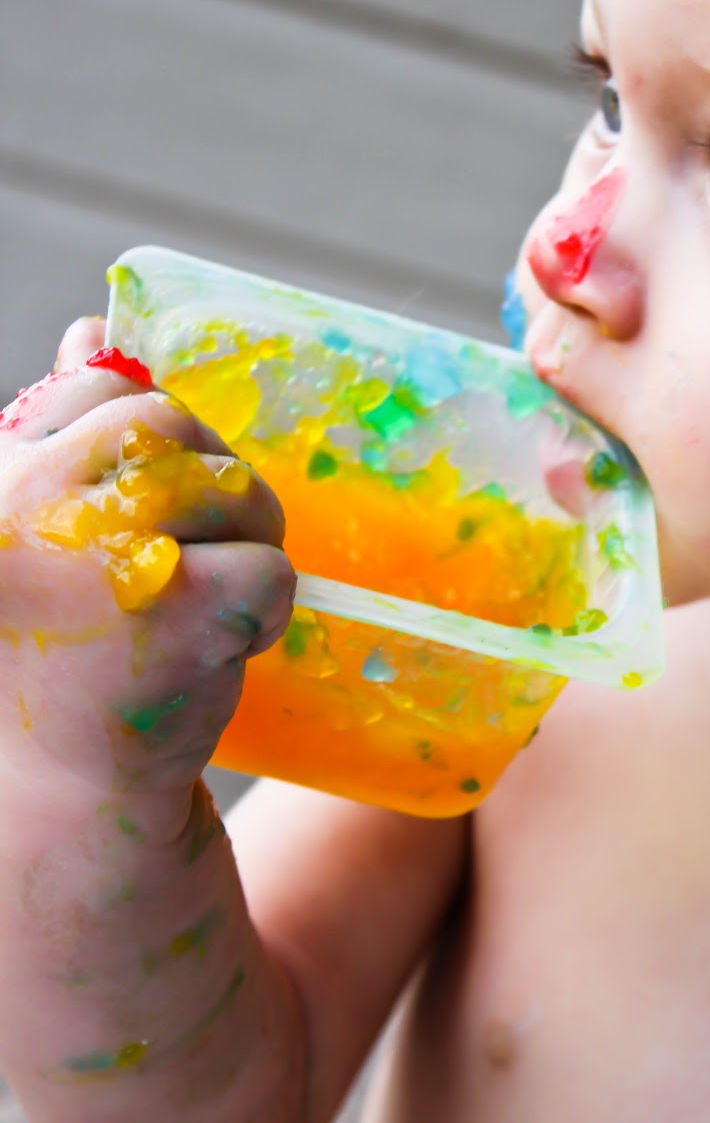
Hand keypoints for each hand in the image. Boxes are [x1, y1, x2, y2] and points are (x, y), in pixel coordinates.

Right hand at [0, 319, 294, 797]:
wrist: (64, 790)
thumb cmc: (58, 651)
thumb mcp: (39, 532)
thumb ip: (64, 433)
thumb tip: (97, 332)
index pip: (97, 386)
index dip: (143, 450)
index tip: (133, 523)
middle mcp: (25, 502)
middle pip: (174, 429)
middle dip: (204, 493)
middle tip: (178, 571)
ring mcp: (100, 553)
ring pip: (236, 491)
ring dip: (241, 548)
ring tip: (188, 613)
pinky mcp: (175, 612)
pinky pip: (271, 569)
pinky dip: (263, 613)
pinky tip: (210, 653)